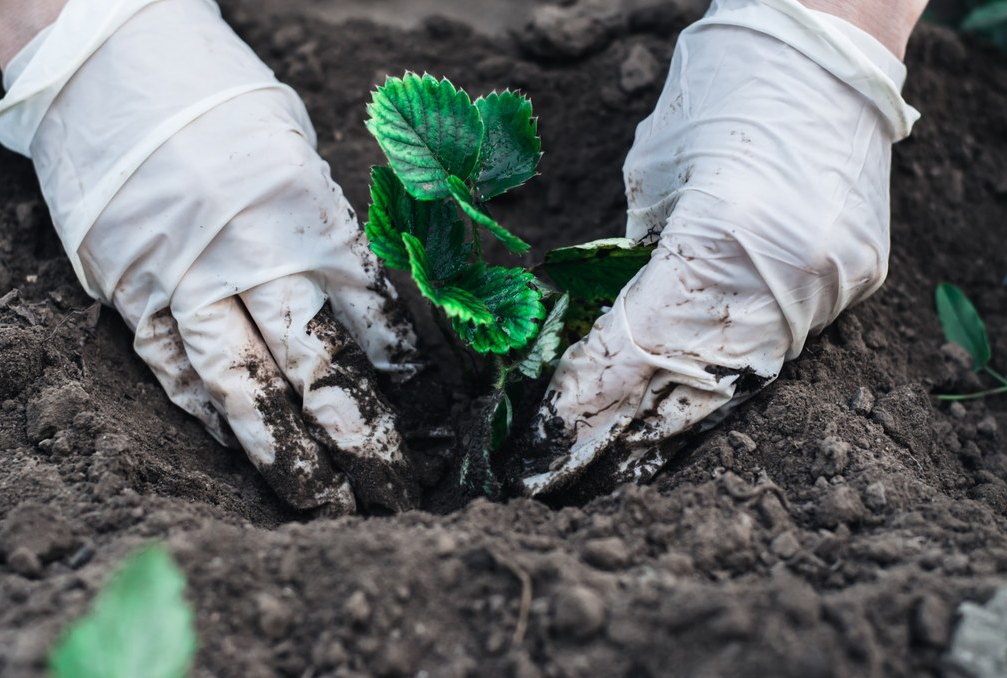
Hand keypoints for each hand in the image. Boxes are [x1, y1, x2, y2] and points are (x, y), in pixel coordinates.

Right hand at [0, 0, 420, 512]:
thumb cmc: (222, 102)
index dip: (410, 375)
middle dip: (361, 437)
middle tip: (393, 489)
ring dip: (287, 454)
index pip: (376, 314)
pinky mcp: (130, 290)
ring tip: (322, 503)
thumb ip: (329, 229)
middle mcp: (252, 256)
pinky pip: (172, 367)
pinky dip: (206, 413)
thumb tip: (364, 302)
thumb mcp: (300, 153)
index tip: (435, 419)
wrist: (112, 64)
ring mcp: (186, 279)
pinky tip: (237, 449)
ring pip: (243, 387)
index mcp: (310, 214)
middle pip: (319, 365)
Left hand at [523, 0, 921, 495]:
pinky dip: (730, 377)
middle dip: (628, 424)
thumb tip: (616, 320)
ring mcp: (828, 282)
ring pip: (743, 375)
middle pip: (695, 375)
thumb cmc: (721, 93)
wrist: (827, 50)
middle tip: (573, 461)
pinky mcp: (854, 278)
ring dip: (679, 416)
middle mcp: (784, 274)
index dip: (595, 383)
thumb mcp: (654, 176)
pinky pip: (781, 345)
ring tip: (626, 455)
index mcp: (723, 236)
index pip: (645, 337)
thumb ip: (638, 258)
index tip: (554, 417)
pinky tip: (691, 406)